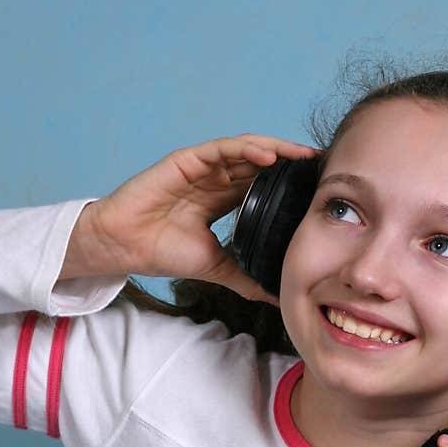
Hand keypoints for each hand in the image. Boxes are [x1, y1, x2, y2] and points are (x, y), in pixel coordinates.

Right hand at [71, 134, 318, 300]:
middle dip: (290, 162)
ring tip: (301, 155)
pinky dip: (245, 150)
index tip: (318, 187)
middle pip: (259, 163)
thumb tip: (275, 296)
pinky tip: (267, 157)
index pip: (263, 184)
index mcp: (222, 199)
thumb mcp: (216, 268)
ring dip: (275, 150)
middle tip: (322, 164)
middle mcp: (215, 179)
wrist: (125, 247)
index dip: (289, 182)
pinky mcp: (186, 160)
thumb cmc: (162, 252)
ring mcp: (201, 167)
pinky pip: (221, 150)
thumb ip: (244, 277)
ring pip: (245, 151)